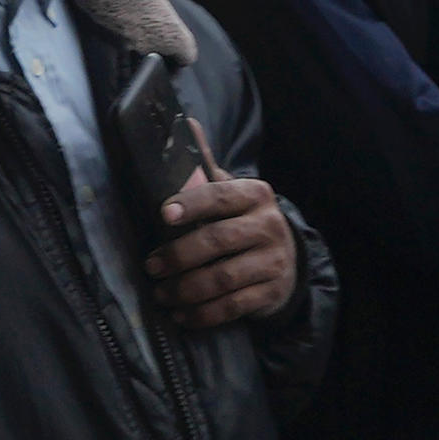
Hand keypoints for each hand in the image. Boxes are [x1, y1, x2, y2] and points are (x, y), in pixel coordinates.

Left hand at [145, 166, 298, 328]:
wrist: (287, 260)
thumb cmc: (244, 222)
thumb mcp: (231, 193)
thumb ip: (206, 168)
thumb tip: (185, 124)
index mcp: (255, 195)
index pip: (220, 196)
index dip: (192, 204)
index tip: (163, 214)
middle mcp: (269, 226)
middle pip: (218, 240)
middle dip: (179, 255)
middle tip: (151, 266)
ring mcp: (273, 261)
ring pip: (223, 279)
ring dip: (186, 290)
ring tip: (161, 294)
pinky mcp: (271, 292)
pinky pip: (232, 307)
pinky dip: (203, 314)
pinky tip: (181, 315)